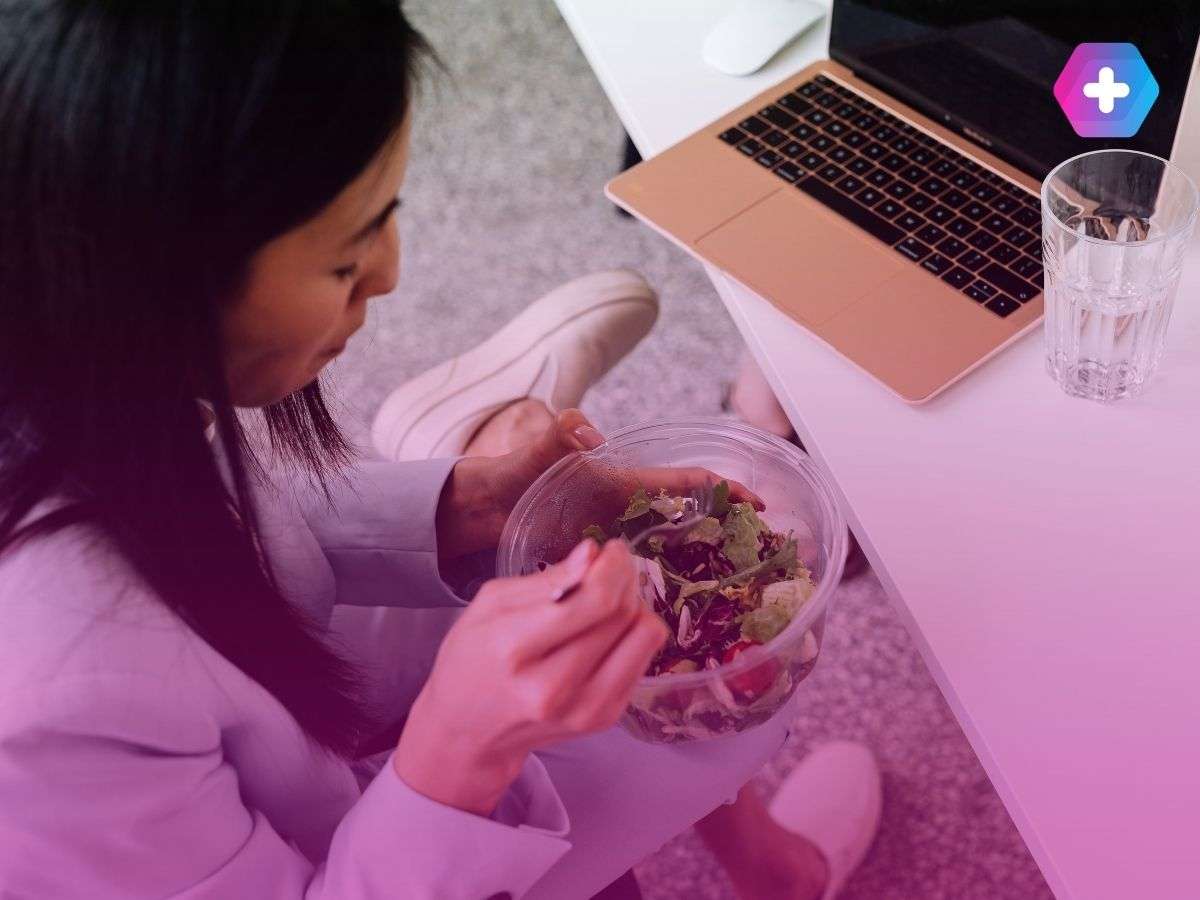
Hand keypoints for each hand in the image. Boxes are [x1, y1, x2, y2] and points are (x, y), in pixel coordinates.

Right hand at [394, 539, 667, 815]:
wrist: (470, 731)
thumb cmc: (473, 658)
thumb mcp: (490, 605)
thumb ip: (545, 579)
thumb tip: (592, 554)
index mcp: (513, 649)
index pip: (592, 601)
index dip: (613, 566)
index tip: (611, 549)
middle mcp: (552, 686)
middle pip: (621, 613)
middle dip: (625, 577)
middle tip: (613, 565)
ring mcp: (582, 708)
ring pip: (643, 636)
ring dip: (635, 605)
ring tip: (610, 599)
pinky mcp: (603, 719)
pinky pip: (644, 660)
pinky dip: (631, 635)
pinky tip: (605, 631)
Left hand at [434, 408, 764, 560]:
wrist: (482, 506)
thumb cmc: (513, 473)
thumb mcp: (538, 449)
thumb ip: (559, 434)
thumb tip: (587, 431)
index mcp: (626, 483)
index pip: (688, 481)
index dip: (725, 490)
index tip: (759, 505)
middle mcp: (629, 510)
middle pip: (691, 518)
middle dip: (727, 531)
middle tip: (760, 558)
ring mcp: (616, 538)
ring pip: (671, 550)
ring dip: (702, 564)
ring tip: (735, 591)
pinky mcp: (599, 562)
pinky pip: (642, 576)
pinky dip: (665, 588)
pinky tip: (676, 616)